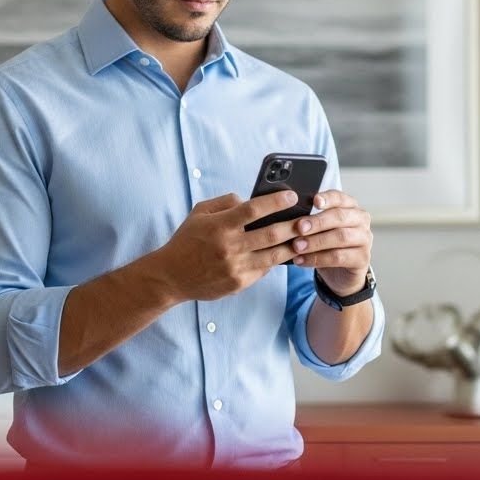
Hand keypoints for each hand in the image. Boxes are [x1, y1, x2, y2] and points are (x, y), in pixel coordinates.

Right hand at [154, 191, 308, 302]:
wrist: (171, 277)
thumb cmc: (187, 240)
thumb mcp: (200, 213)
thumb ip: (226, 202)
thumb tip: (251, 199)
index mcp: (220, 225)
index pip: (254, 209)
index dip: (276, 201)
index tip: (292, 195)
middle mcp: (229, 246)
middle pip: (271, 233)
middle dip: (294, 224)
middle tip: (308, 218)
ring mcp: (235, 267)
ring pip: (274, 255)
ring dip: (292, 245)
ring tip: (304, 237)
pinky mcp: (238, 283)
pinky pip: (264, 270)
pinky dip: (276, 260)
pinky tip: (284, 253)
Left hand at [289, 190, 372, 294]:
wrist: (340, 273)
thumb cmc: (327, 244)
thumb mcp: (319, 229)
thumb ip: (311, 218)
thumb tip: (290, 211)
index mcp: (351, 207)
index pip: (340, 197)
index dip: (328, 198)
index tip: (314, 200)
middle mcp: (361, 220)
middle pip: (340, 217)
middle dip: (317, 222)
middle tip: (299, 227)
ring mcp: (365, 239)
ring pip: (340, 237)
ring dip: (316, 242)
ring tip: (297, 246)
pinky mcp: (362, 258)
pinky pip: (338, 257)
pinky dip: (317, 259)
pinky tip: (301, 260)